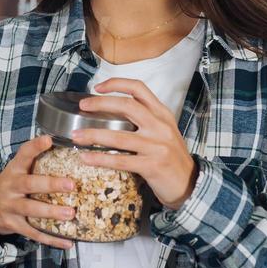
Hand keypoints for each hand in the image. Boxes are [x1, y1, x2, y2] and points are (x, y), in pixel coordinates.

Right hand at [0, 134, 77, 249]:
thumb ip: (35, 161)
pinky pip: (34, 233)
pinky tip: (68, 242)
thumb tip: (65, 146)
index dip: (35, 147)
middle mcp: (12, 187)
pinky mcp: (13, 225)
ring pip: (32, 210)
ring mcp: (11, 207)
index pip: (23, 154)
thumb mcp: (18, 170)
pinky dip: (51, 239)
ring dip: (52, 212)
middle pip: (30, 184)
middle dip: (51, 184)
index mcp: (14, 170)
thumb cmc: (12, 185)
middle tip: (71, 185)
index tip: (49, 139)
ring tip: (70, 213)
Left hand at [71, 78, 198, 209]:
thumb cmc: (172, 157)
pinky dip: (100, 159)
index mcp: (162, 114)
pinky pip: (120, 160)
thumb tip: (113, 112)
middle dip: (100, 104)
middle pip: (127, 106)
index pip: (139, 89)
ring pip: (118, 136)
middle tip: (83, 106)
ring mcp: (157, 146)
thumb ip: (146, 119)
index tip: (97, 87)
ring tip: (76, 136)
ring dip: (93, 135)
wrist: (190, 183)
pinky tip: (86, 158)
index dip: (116, 84)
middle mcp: (160, 126)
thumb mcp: (164, 131)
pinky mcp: (152, 166)